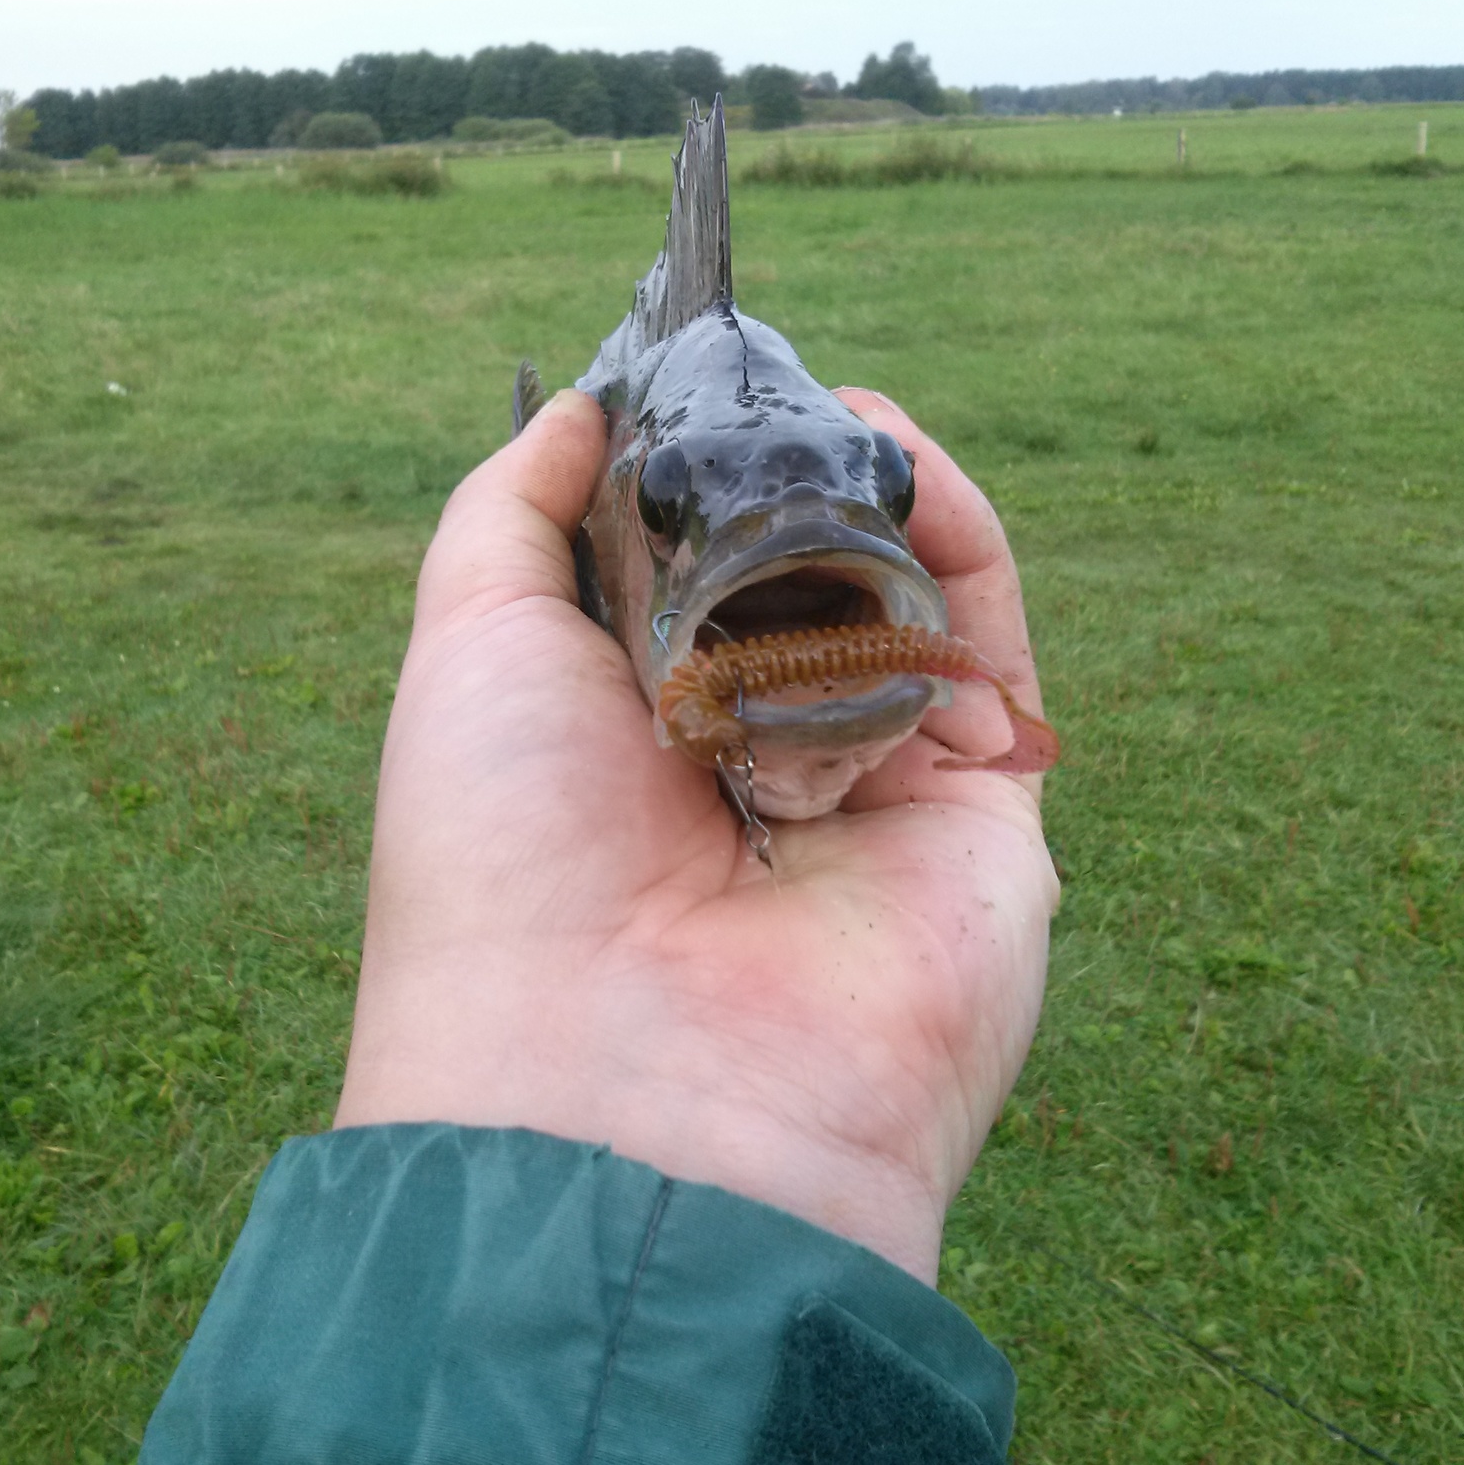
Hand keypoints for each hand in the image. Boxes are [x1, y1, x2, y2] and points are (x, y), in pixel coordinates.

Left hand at [334, 387, 1058, 1282]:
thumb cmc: (507, 856)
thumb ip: (515, 510)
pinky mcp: (985, 820)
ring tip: (844, 439)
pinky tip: (911, 488)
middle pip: (810, 570)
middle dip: (793, 474)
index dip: (701, 470)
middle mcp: (757, 760)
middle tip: (769, 403)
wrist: (625, 1082)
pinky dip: (964, 548)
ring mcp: (877, 790)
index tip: (698, 382)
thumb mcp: (468, 647)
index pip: (693, 569)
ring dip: (879, 496)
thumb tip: (580, 401)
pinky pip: (995, 651)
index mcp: (635, 732)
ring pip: (911, 595)